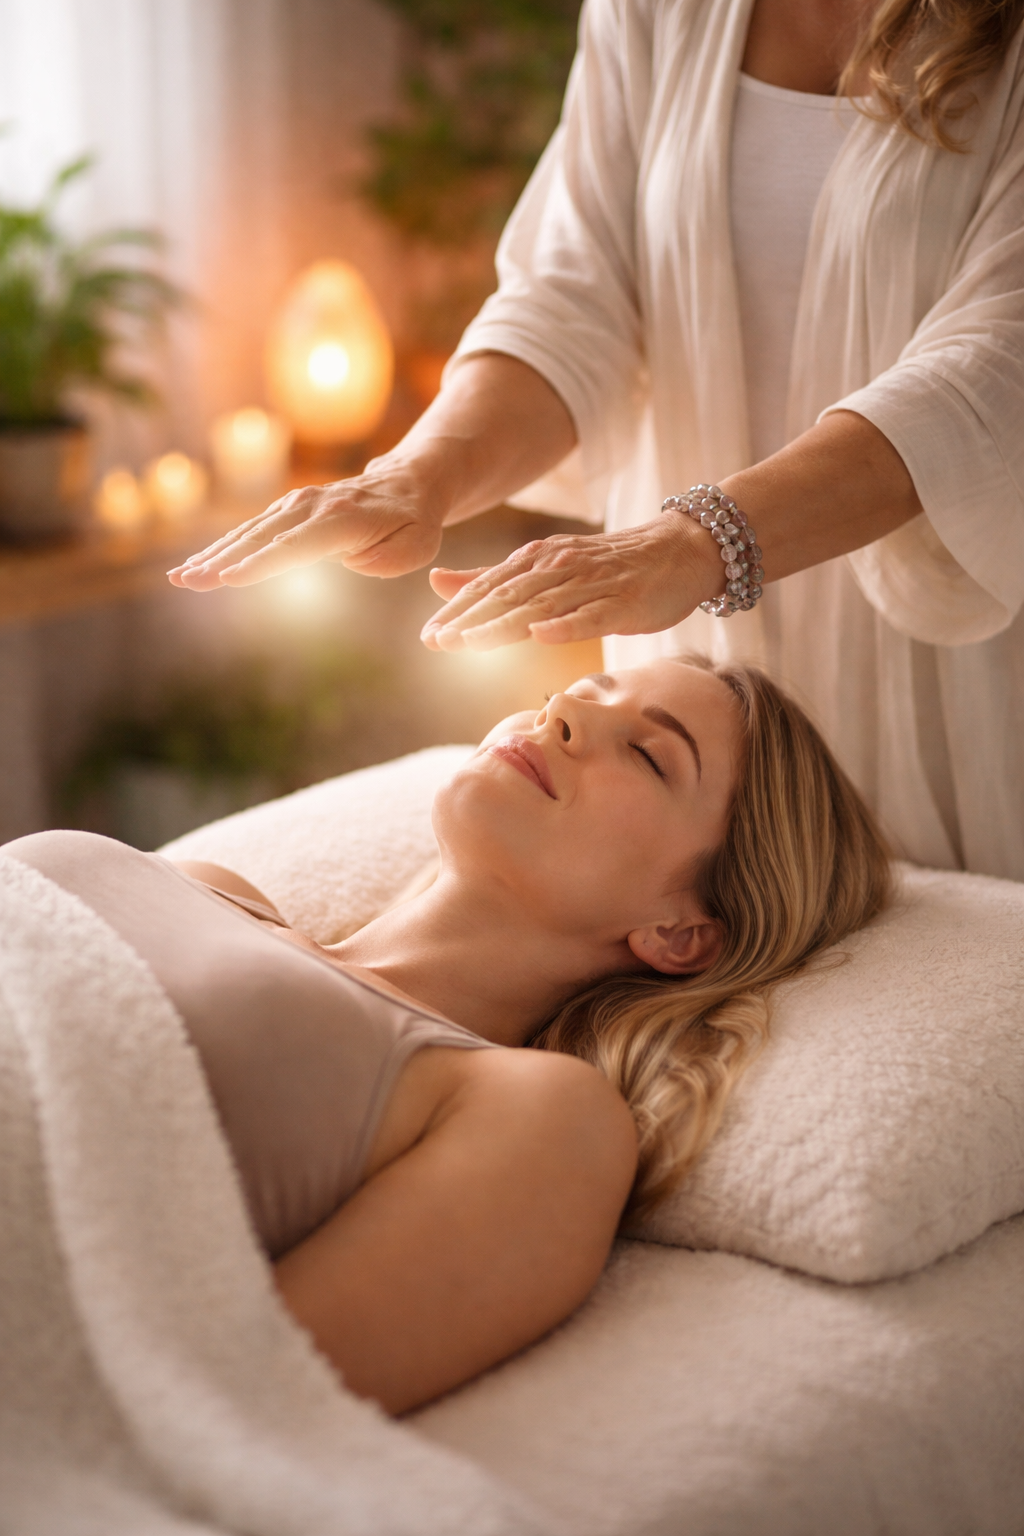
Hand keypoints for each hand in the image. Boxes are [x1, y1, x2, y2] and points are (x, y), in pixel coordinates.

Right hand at [167, 457, 446, 590]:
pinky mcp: (288, 510)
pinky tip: (198, 568)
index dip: (263, 563)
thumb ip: (386, 559)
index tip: (231, 578)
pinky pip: (252, 531)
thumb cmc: (414, 521)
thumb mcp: (418, 545)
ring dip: (213, 555)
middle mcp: (314, 506)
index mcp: (344, 519)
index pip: (297, 545)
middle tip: (188, 581)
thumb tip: (352, 561)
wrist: (408, 481)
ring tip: (182, 578)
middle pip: (262, 538)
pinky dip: (224, 548)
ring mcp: (297, 505)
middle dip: (222, 560)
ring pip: (250, 533)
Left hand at [421, 516, 722, 650]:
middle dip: (470, 618)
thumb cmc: (610, 566)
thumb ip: (494, 578)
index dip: (457, 609)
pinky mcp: (623, 602)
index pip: (489, 585)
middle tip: (436, 641)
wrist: (680, 550)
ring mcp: (592, 583)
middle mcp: (560, 566)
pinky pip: (592, 615)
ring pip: (542, 605)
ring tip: (470, 641)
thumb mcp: (547, 567)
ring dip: (504, 623)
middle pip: (508, 594)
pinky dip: (566, 624)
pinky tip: (543, 635)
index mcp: (538, 559)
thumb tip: (437, 582)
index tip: (427, 635)